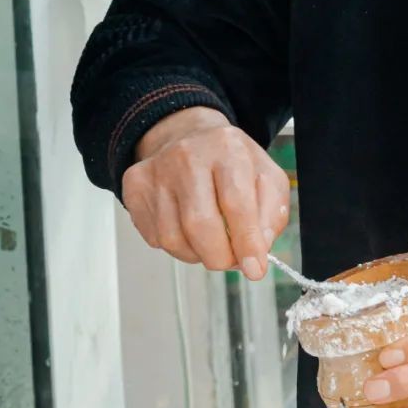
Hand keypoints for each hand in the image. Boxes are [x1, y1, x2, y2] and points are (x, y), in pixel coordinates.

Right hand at [122, 106, 289, 280]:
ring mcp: (156, 171)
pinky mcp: (135, 188)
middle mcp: (187, 155)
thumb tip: (258, 250)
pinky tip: (187, 229)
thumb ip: (272, 215)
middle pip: (200, 224)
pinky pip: (155, 238)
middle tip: (231, 261)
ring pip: (174, 238)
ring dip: (197, 253)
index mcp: (227, 148)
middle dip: (220, 256)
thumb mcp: (267, 179)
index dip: (246, 242)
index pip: (236, 203)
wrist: (189, 138)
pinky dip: (177, 246)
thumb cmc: (231, 164)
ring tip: (210, 239)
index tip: (254, 269)